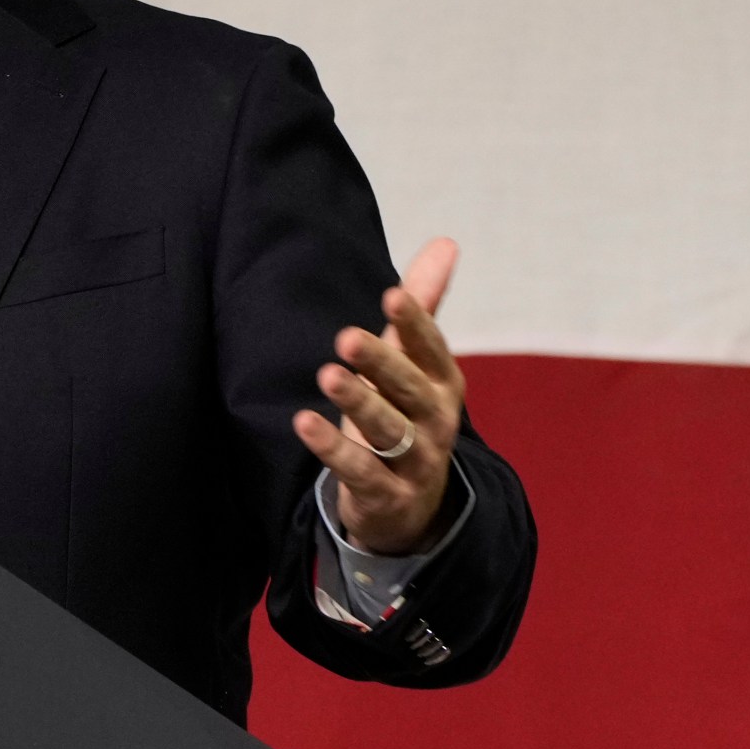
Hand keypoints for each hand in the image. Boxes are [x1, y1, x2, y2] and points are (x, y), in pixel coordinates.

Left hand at [291, 237, 467, 555]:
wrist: (412, 506)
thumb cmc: (406, 415)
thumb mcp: (414, 363)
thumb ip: (422, 306)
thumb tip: (445, 242)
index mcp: (442, 384)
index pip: (432, 349)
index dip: (416, 323)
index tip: (393, 293)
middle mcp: (436, 421)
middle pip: (410, 389)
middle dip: (382, 363)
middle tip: (347, 336)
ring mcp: (416, 462)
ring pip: (390, 431)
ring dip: (359, 403)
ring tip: (327, 375)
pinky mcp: (387, 496)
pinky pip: (360, 472)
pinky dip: (333, 450)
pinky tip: (304, 423)